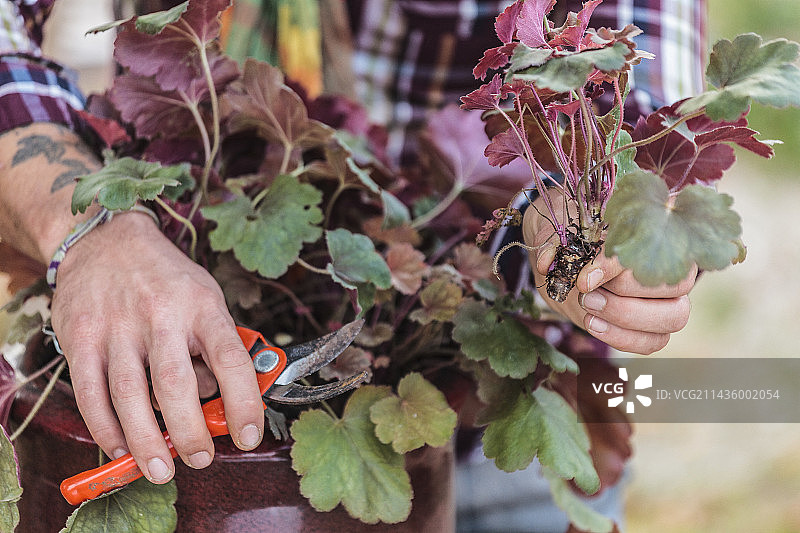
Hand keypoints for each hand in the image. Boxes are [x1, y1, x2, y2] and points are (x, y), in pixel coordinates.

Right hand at [50, 211, 263, 482]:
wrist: (106, 240)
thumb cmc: (167, 279)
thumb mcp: (206, 298)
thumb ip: (217, 345)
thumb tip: (226, 400)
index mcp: (202, 306)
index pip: (231, 359)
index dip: (244, 402)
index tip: (250, 436)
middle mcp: (161, 315)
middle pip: (176, 385)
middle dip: (191, 432)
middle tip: (201, 459)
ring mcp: (118, 327)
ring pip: (130, 395)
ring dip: (147, 440)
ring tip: (162, 469)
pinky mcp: (82, 337)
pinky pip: (91, 393)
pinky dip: (106, 428)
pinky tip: (121, 447)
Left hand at [522, 206, 695, 354]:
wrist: (566, 257)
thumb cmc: (571, 232)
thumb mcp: (559, 226)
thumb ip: (553, 239)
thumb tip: (548, 260)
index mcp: (657, 228)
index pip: (653, 247)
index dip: (617, 267)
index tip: (584, 280)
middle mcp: (672, 263)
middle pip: (677, 286)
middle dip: (628, 296)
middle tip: (587, 296)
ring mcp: (668, 296)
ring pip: (673, 317)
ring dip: (627, 319)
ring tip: (588, 309)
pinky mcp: (653, 325)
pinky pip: (653, 341)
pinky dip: (624, 338)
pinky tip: (594, 324)